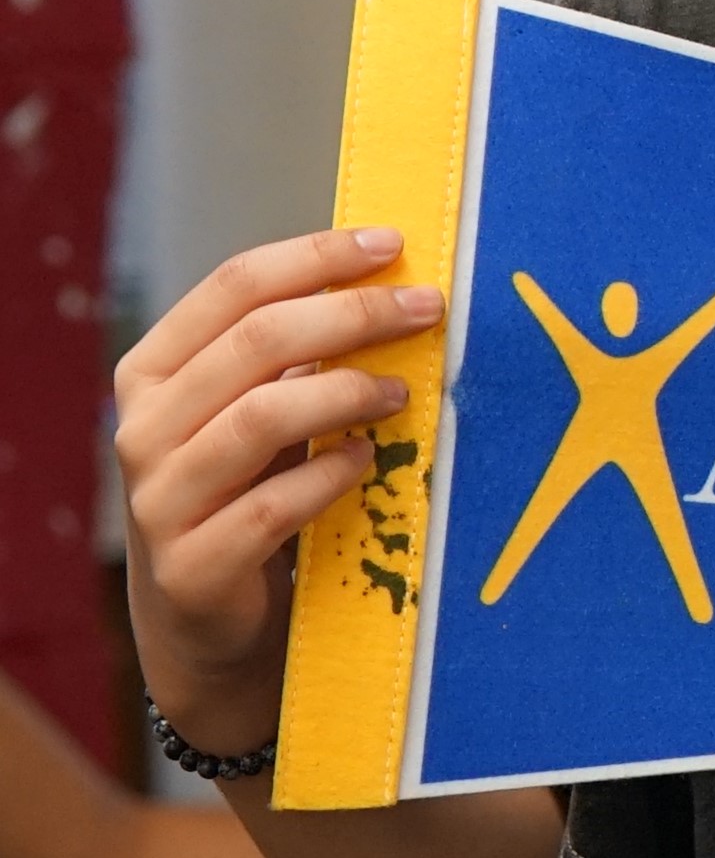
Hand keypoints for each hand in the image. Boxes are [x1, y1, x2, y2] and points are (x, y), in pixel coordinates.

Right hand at [115, 228, 443, 760]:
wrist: (204, 613)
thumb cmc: (245, 488)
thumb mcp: (257, 411)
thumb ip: (296, 355)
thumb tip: (394, 282)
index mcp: (153, 371)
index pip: (233, 286)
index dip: (316, 256)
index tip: (391, 244)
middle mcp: (143, 428)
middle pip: (256, 342)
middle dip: (353, 315)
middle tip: (428, 309)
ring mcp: (160, 500)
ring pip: (262, 418)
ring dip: (348, 394)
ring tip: (404, 393)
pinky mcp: (192, 566)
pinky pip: (275, 506)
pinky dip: (332, 476)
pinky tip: (368, 462)